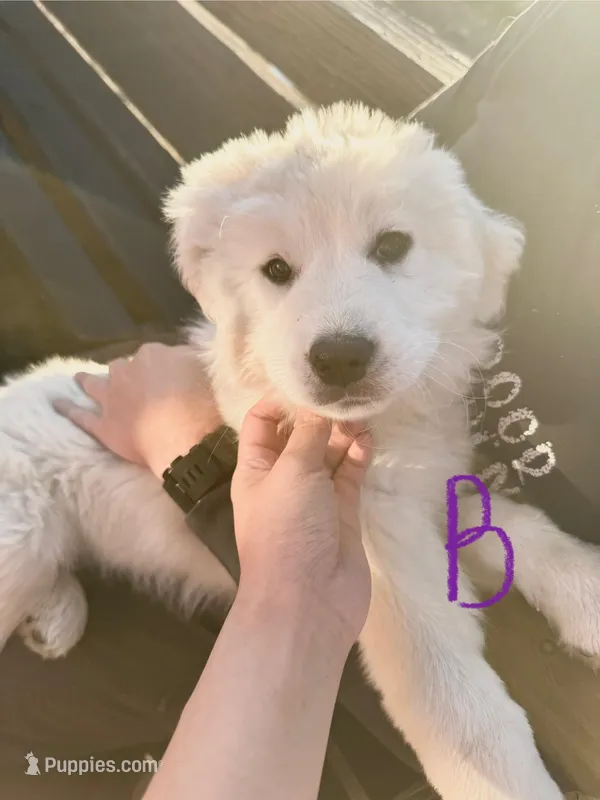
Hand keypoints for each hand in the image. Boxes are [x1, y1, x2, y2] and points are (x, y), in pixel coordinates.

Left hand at [54, 343, 221, 477]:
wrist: (185, 437)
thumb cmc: (202, 403)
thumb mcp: (204, 369)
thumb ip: (189, 360)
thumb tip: (182, 356)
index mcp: (153, 355)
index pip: (152, 355)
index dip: (159, 367)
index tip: (166, 377)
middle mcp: (127, 371)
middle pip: (123, 367)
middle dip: (127, 373)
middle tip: (136, 385)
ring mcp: (111, 398)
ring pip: (95, 384)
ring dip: (88, 380)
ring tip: (80, 378)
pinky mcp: (104, 425)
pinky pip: (80, 416)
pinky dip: (68, 409)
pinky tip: (56, 404)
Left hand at [231, 399, 371, 647]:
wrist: (308, 600)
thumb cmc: (286, 529)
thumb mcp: (292, 472)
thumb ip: (308, 433)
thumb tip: (318, 402)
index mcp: (256, 468)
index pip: (261, 422)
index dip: (280, 401)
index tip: (308, 383)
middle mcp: (283, 478)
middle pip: (300, 434)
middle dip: (319, 414)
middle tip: (345, 396)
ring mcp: (315, 495)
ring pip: (330, 452)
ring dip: (343, 433)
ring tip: (361, 415)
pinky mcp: (343, 510)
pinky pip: (351, 473)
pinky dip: (359, 455)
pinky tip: (369, 439)